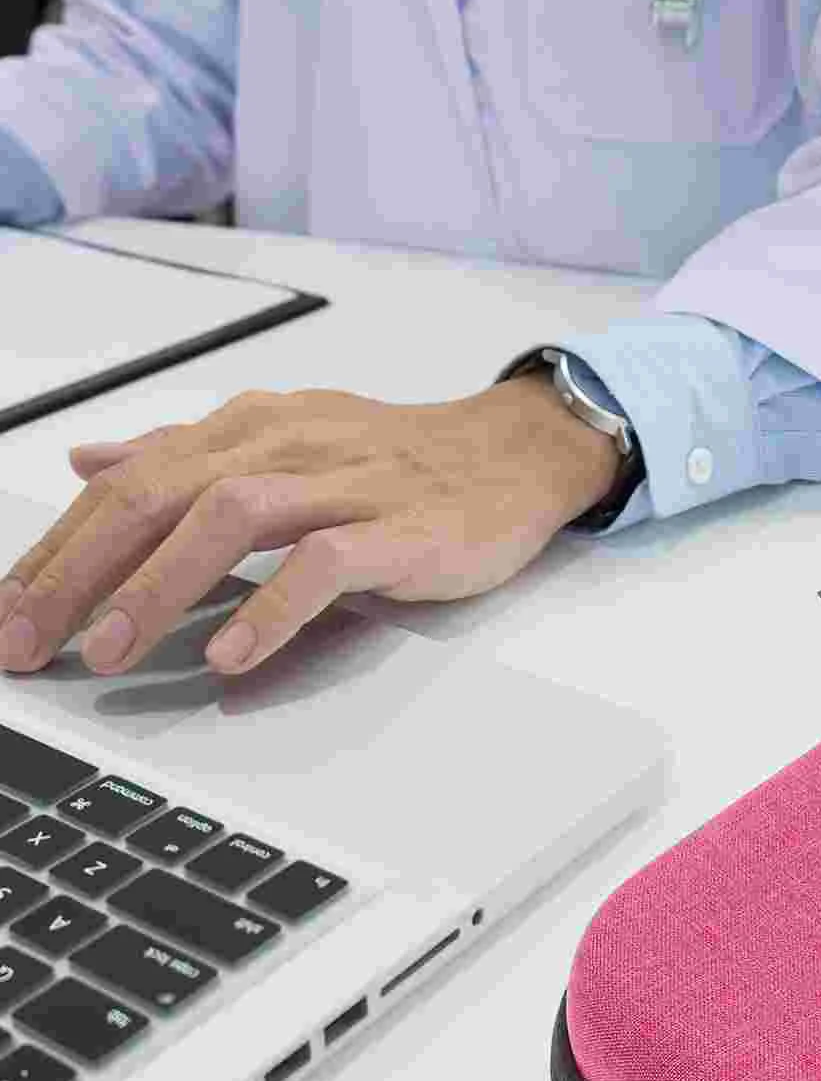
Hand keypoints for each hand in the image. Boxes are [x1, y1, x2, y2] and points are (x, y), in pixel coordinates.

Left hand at [0, 374, 623, 676]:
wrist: (510, 452)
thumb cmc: (395, 460)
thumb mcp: (280, 442)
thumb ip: (184, 455)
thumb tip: (89, 464)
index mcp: (246, 428)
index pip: (128, 485)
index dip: (57, 552)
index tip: (6, 615)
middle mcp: (285, 444)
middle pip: (159, 497)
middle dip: (78, 573)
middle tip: (24, 642)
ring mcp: (346, 484)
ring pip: (230, 517)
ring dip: (158, 587)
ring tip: (109, 650)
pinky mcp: (403, 528)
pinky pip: (326, 562)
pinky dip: (272, 607)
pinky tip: (232, 652)